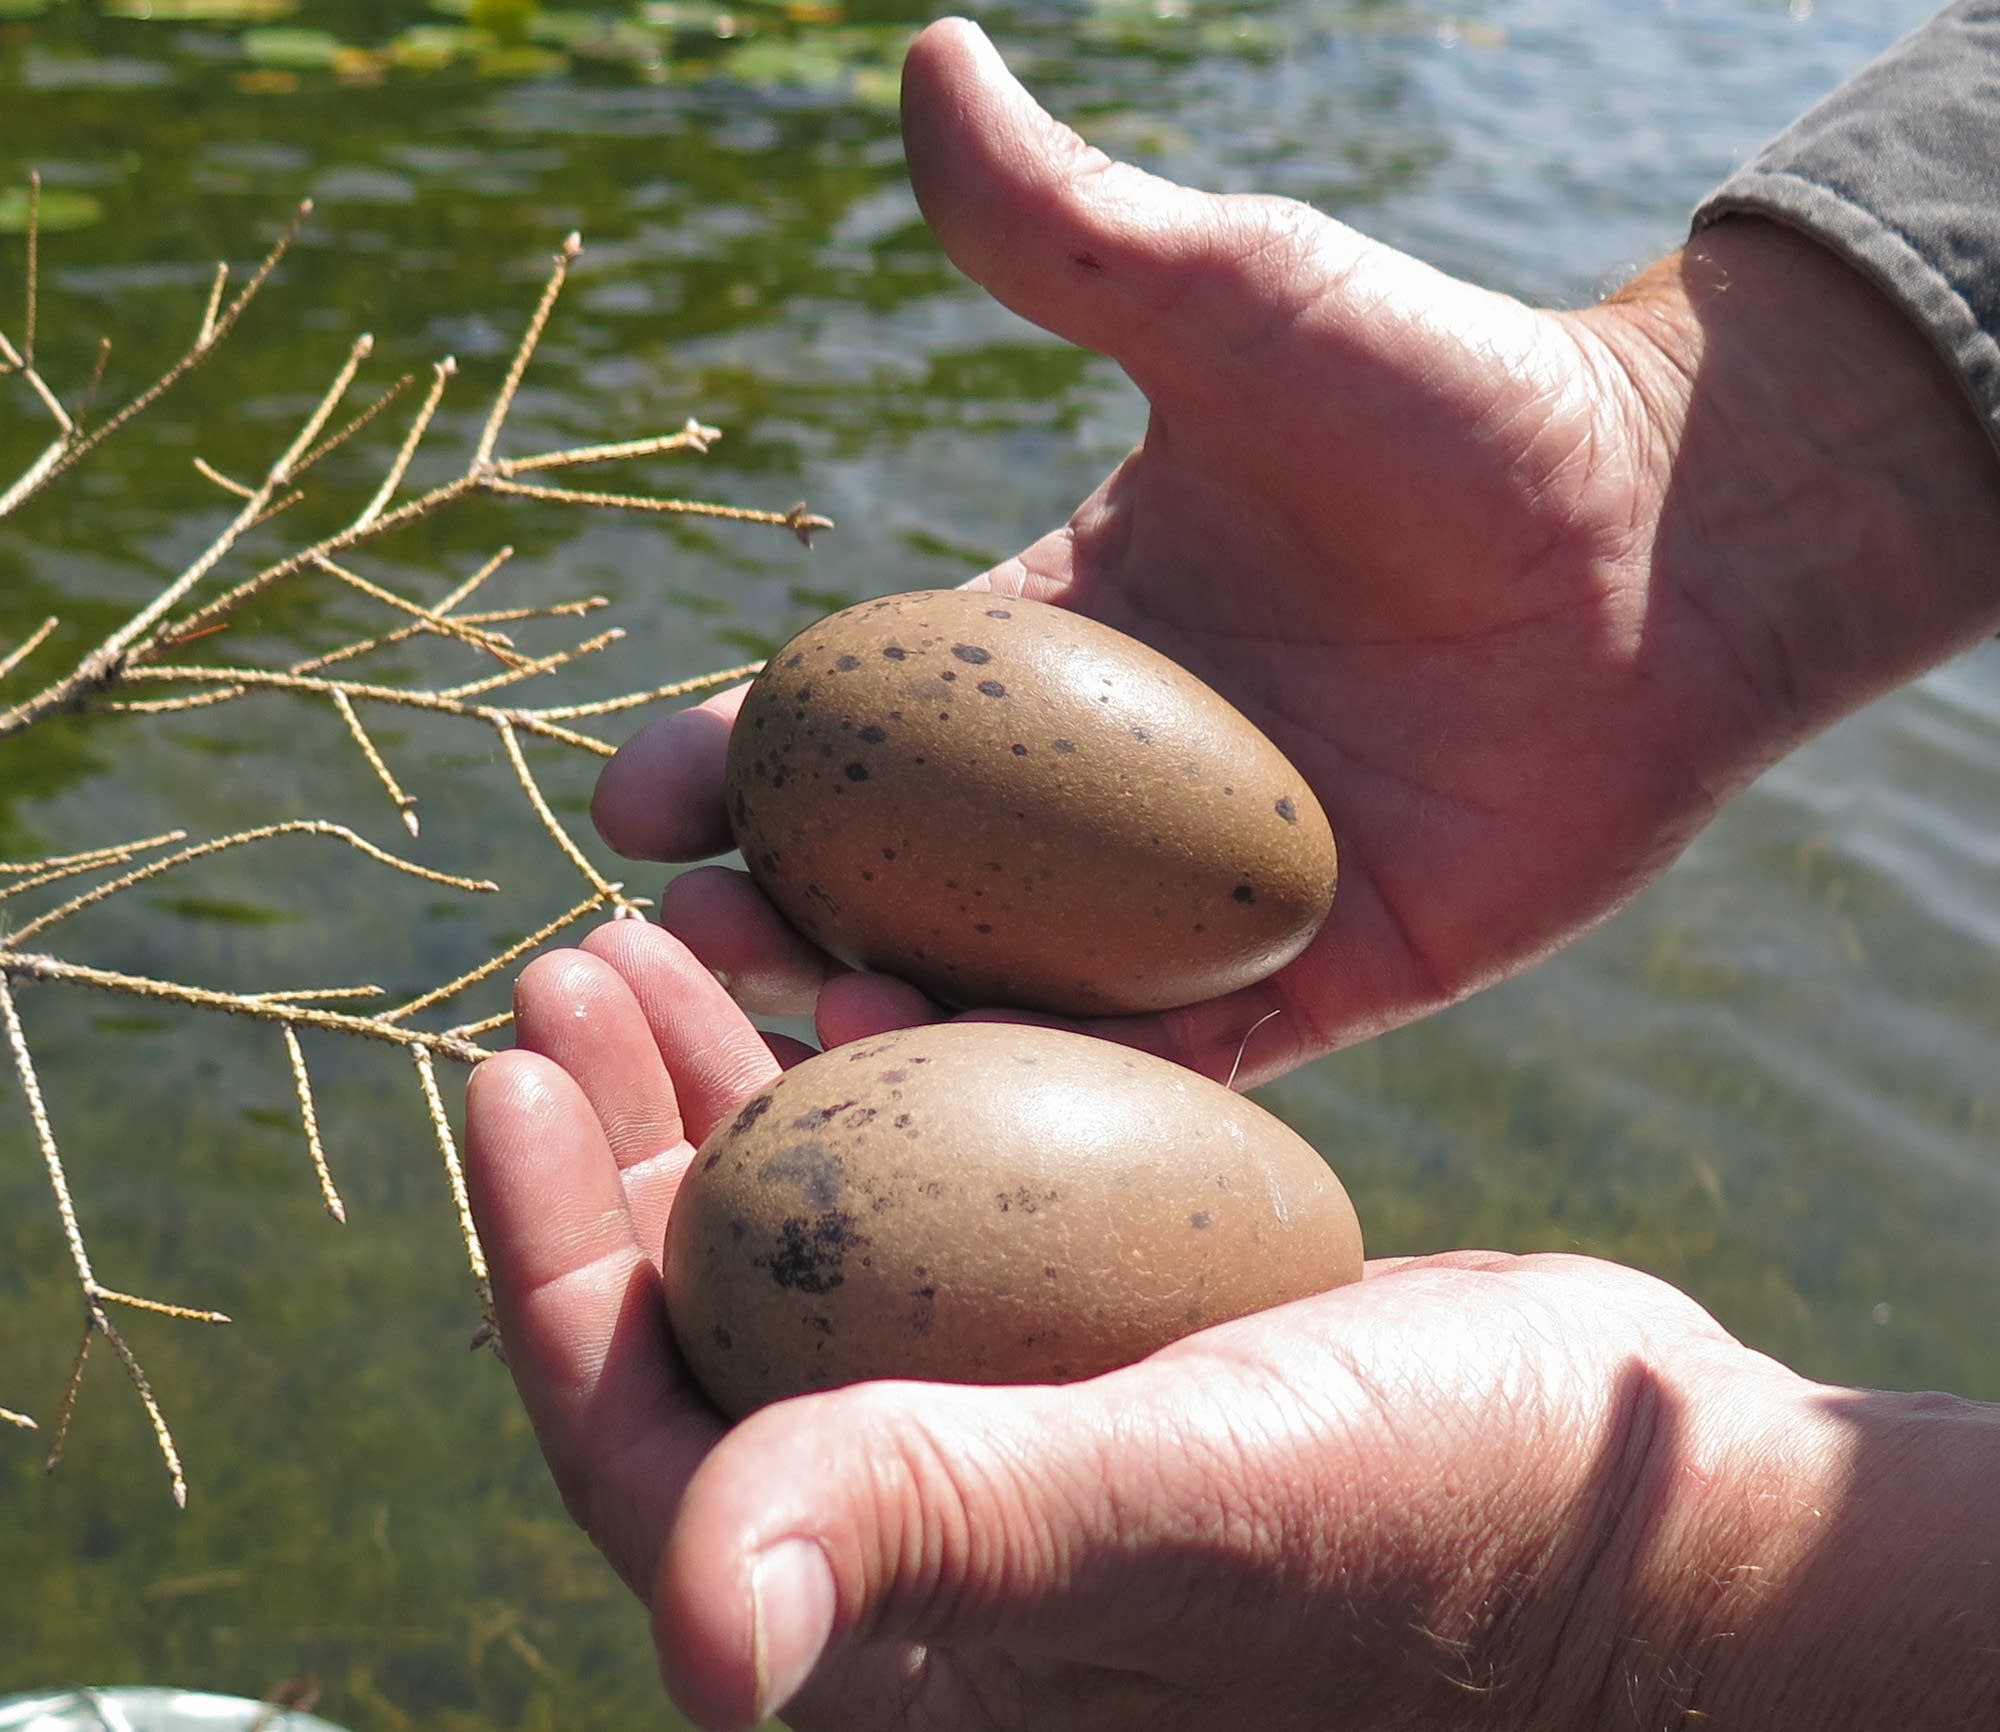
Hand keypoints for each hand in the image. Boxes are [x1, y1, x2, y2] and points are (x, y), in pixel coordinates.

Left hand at [463, 919, 1999, 1731]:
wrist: (1625, 1501)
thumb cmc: (1444, 1520)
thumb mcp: (1198, 1497)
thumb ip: (950, 1530)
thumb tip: (698, 1646)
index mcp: (893, 1623)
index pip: (638, 1446)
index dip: (543, 1256)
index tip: (508, 1064)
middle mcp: (920, 1533)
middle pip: (694, 1326)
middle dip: (616, 1140)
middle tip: (583, 956)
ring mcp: (997, 1431)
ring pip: (799, 1254)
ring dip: (727, 1094)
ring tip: (690, 928)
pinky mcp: (1073, 1351)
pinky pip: (925, 1214)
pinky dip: (877, 1096)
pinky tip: (877, 978)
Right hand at [590, 19, 1999, 1086]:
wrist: (1662, 538)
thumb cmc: (1446, 401)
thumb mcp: (1238, 300)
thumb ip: (1073, 226)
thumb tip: (928, 56)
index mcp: (1048, 654)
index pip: (853, 728)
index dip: (733, 763)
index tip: (637, 797)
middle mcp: (1098, 803)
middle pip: (900, 884)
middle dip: (775, 919)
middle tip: (694, 937)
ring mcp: (1194, 912)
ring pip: (1014, 1001)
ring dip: (896, 1028)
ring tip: (815, 1023)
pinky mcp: (1309, 991)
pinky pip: (1175, 1070)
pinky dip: (1079, 1097)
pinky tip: (989, 1110)